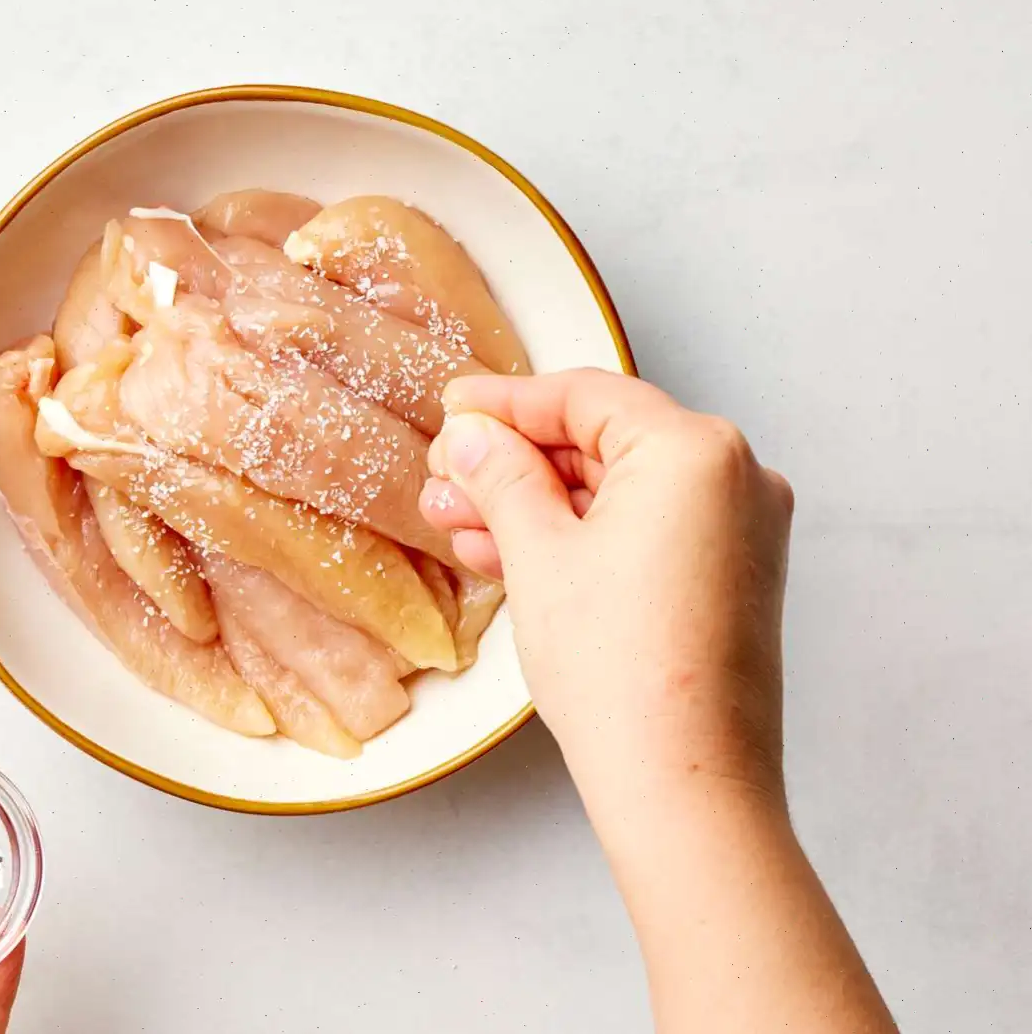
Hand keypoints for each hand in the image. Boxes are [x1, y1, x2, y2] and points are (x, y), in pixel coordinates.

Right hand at [420, 368, 794, 816]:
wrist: (683, 786)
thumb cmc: (622, 675)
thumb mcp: (538, 556)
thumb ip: (502, 478)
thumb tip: (472, 437)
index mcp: (696, 452)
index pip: (585, 397)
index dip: (506, 403)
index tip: (455, 409)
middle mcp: (735, 479)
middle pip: (601, 444)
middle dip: (514, 465)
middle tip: (446, 478)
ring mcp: (738, 532)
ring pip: (616, 494)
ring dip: (535, 506)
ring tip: (458, 523)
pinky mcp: (728, 579)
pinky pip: (642, 533)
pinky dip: (579, 539)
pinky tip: (507, 554)